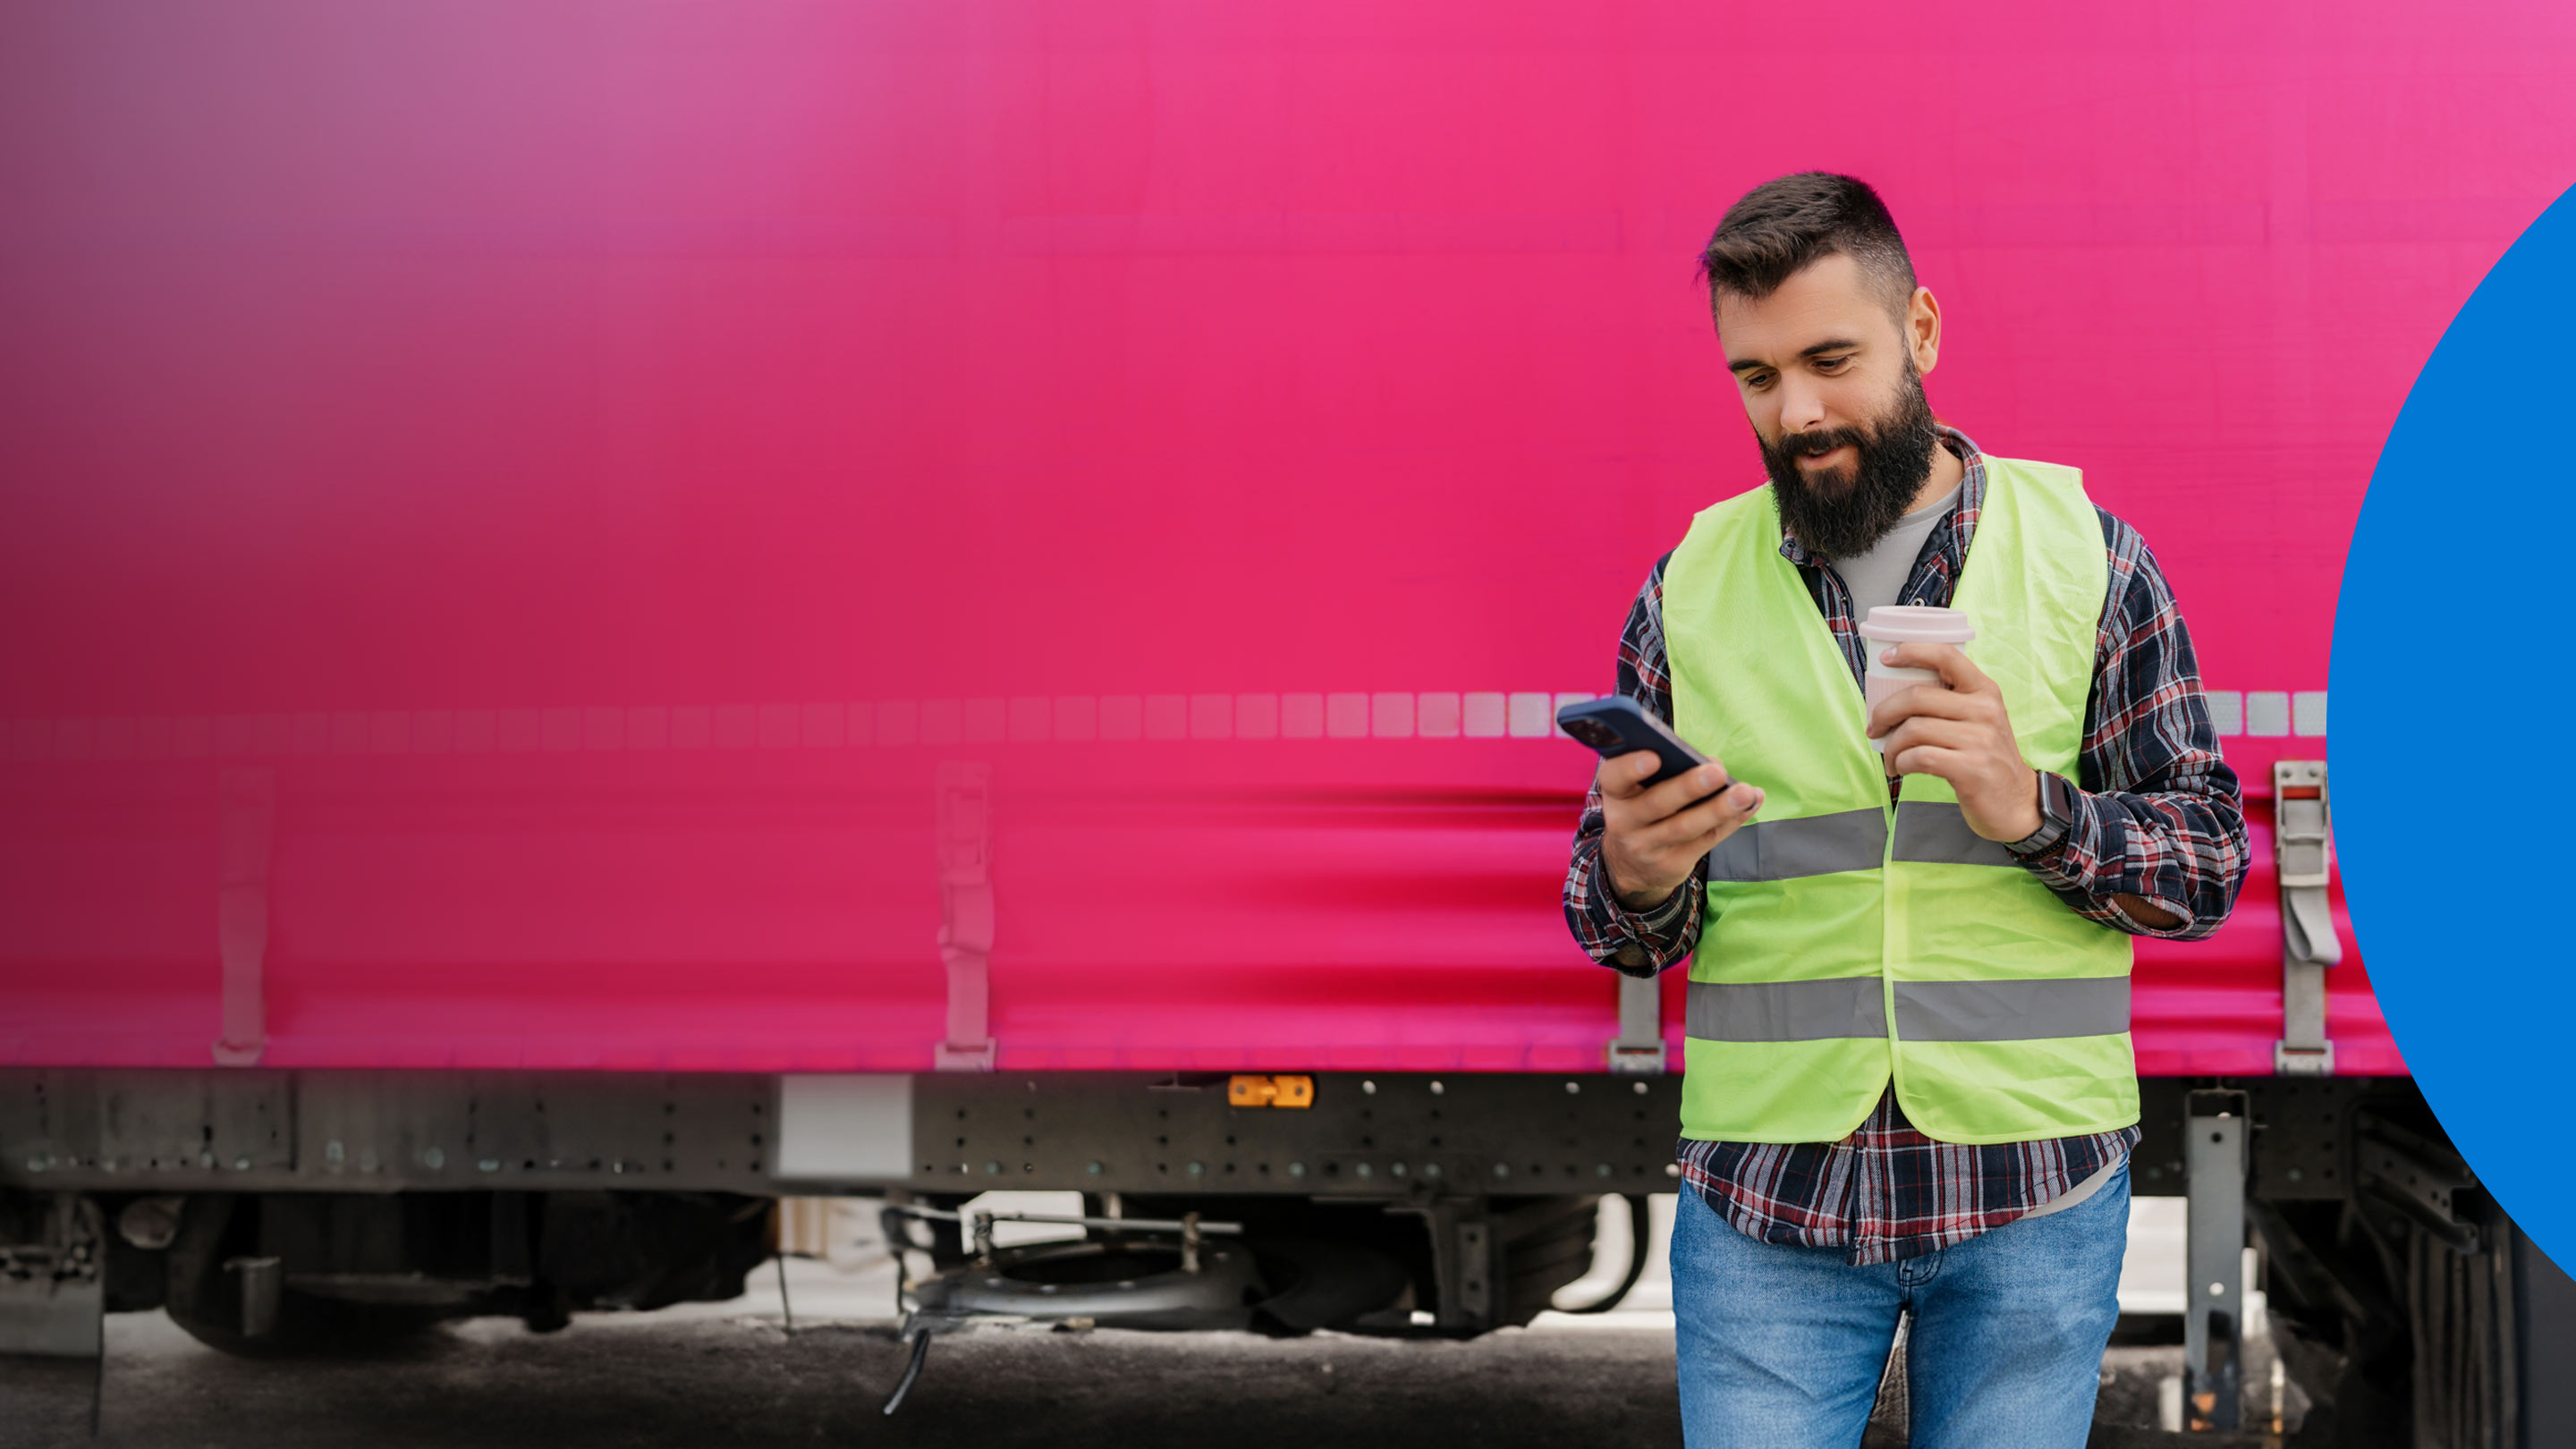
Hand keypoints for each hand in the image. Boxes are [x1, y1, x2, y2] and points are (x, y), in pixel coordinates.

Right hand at [1598, 751, 1764, 910]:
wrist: (1632, 865)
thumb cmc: (1643, 810)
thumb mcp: (1638, 792)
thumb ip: (1667, 773)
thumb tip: (1712, 763)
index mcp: (1616, 794)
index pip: (1614, 778)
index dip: (1631, 767)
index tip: (1655, 756)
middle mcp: (1625, 823)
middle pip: (1657, 804)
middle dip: (1688, 787)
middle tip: (1716, 772)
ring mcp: (1648, 848)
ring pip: (1685, 827)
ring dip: (1719, 808)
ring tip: (1745, 793)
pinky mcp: (1673, 865)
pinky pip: (1707, 841)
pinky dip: (1732, 821)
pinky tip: (1751, 803)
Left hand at [1866, 642, 2041, 842]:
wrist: (2017, 802)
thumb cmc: (1985, 758)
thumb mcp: (1979, 720)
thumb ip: (1950, 702)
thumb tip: (1895, 693)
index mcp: (1984, 690)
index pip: (1947, 656)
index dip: (1912, 651)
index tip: (1886, 658)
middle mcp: (1985, 709)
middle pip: (1917, 696)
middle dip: (1884, 713)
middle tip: (1874, 729)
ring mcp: (1980, 739)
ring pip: (1913, 729)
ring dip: (1891, 746)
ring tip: (1890, 759)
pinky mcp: (1972, 768)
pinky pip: (1919, 757)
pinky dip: (1901, 763)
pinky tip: (1901, 769)